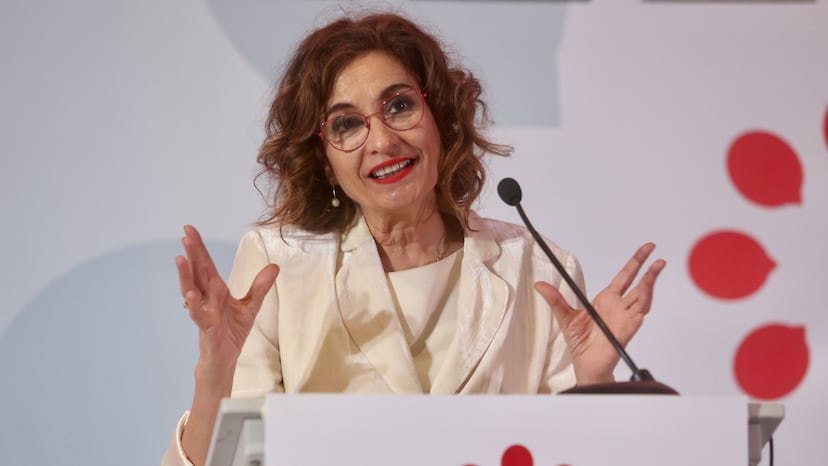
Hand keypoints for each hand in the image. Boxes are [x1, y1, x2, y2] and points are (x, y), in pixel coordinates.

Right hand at [176, 225, 278, 378]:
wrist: (225, 359)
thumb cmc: (232, 332)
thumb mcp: (250, 306)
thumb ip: (260, 286)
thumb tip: (274, 266)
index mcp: (216, 290)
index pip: (206, 265)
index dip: (199, 247)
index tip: (189, 229)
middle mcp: (207, 298)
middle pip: (197, 272)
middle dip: (192, 253)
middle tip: (186, 234)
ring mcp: (204, 312)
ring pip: (192, 290)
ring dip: (185, 275)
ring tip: (180, 258)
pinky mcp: (206, 328)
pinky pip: (199, 315)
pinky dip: (195, 304)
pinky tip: (192, 294)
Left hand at [534, 243, 664, 384]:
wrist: (585, 364)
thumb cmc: (580, 342)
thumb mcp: (564, 316)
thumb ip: (555, 299)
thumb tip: (540, 285)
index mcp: (607, 300)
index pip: (625, 277)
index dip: (635, 262)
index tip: (646, 250)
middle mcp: (619, 307)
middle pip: (639, 284)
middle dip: (648, 269)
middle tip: (656, 254)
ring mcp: (625, 319)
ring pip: (643, 298)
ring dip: (650, 284)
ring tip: (656, 269)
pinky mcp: (626, 332)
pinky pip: (637, 318)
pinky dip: (641, 308)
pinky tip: (646, 297)